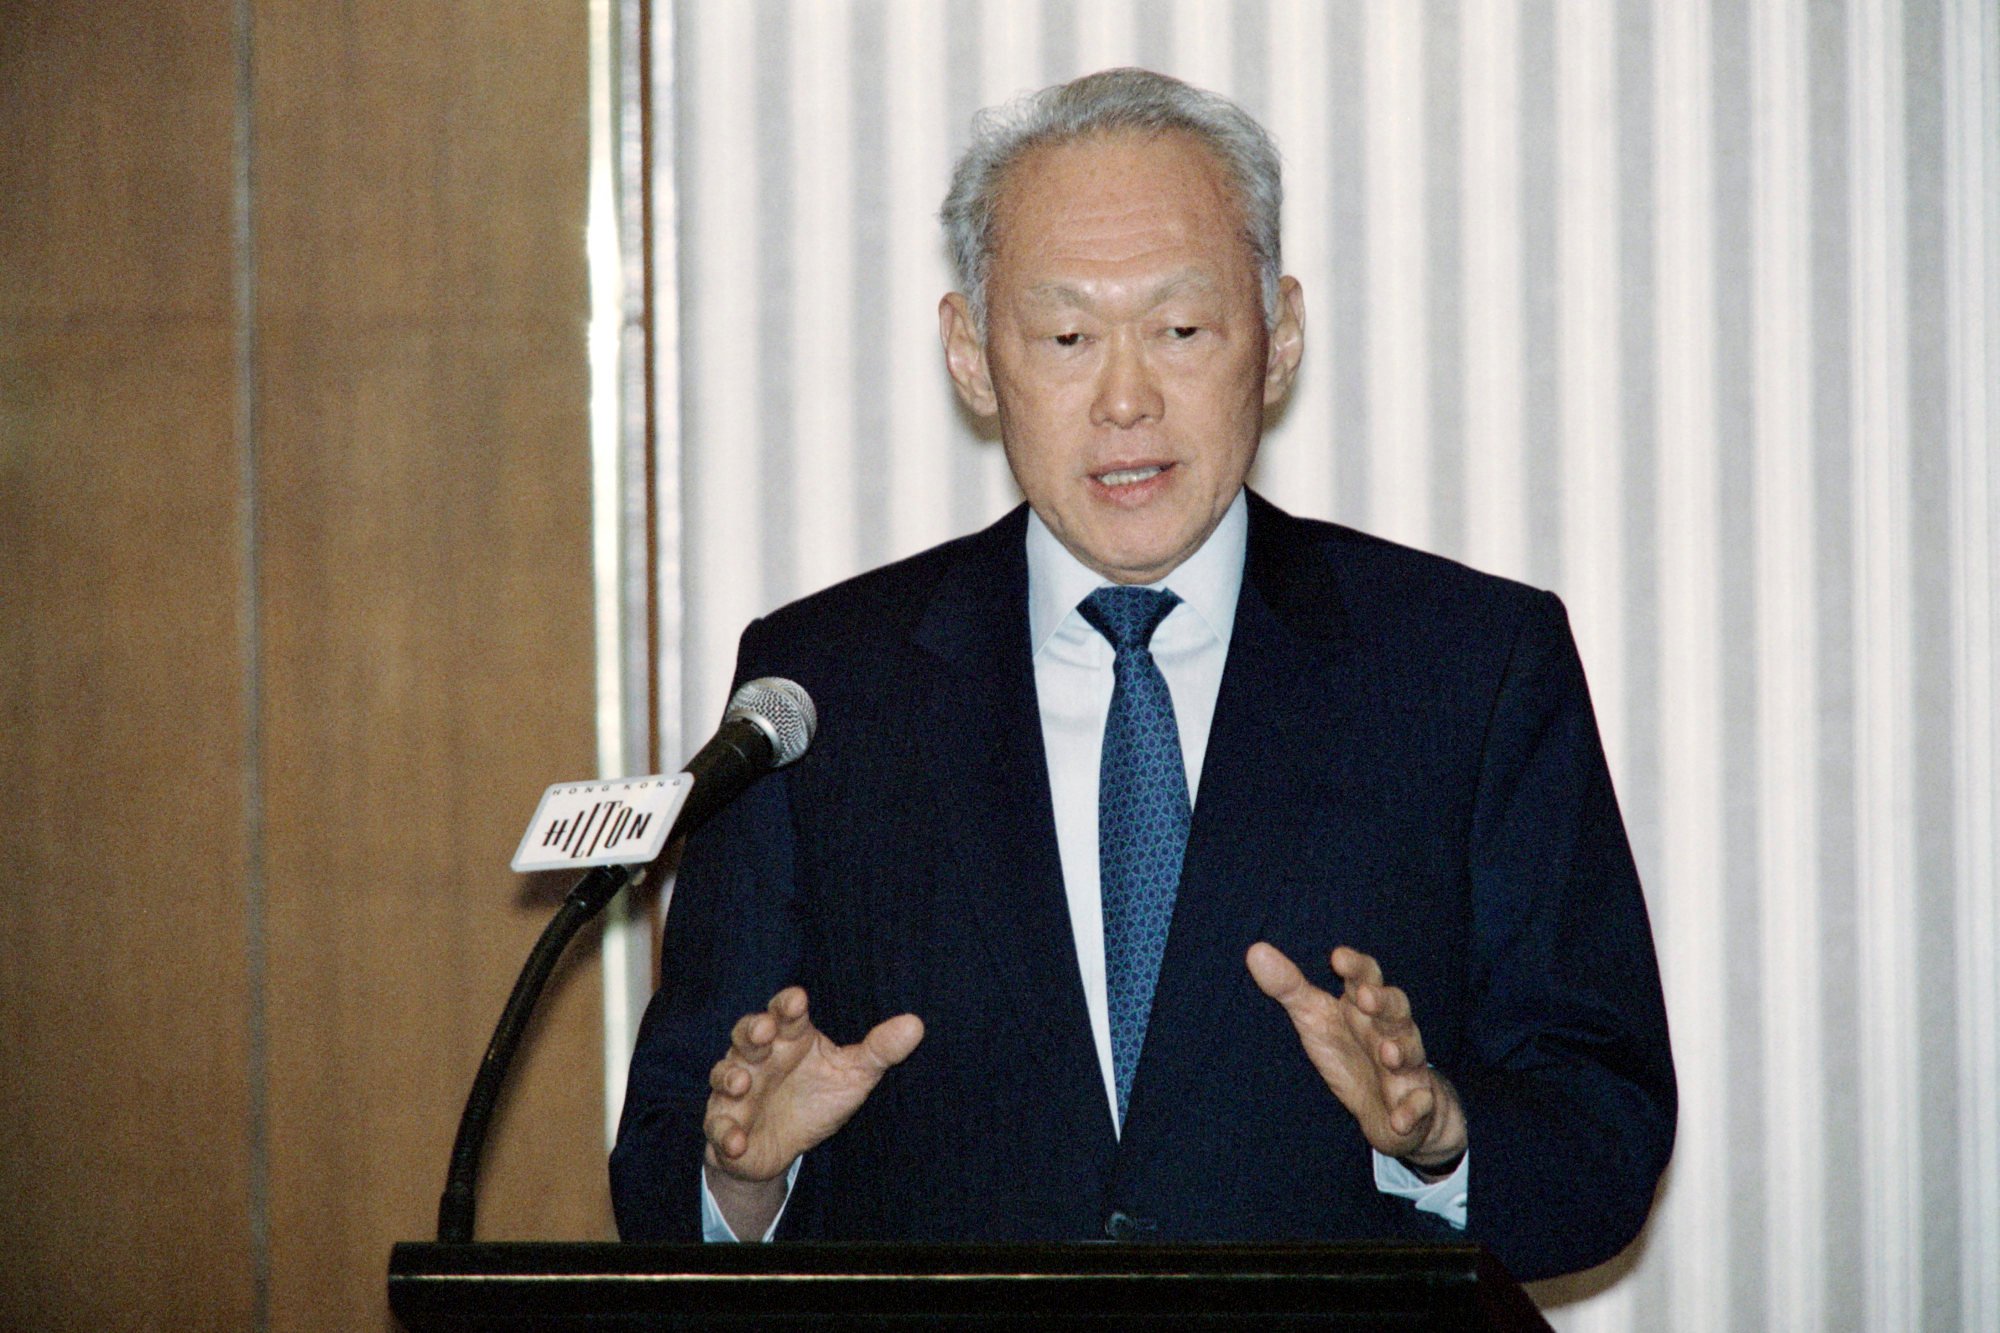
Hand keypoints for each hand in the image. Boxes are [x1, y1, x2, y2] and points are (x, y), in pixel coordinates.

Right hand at [703, 987, 923, 1185]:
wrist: (783, 1148)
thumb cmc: (818, 1098)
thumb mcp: (852, 1076)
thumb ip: (879, 1050)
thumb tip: (916, 1024)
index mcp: (789, 1039)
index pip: (784, 1014)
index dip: (787, 1006)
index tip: (797, 1001)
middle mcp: (757, 1059)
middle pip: (747, 1035)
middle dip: (752, 1031)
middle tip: (764, 1031)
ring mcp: (736, 1092)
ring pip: (723, 1074)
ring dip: (729, 1076)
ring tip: (742, 1082)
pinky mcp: (725, 1126)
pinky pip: (718, 1127)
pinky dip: (724, 1133)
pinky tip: (736, 1141)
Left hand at [1246, 943, 1466, 1172]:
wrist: (1391, 1103)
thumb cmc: (1349, 1048)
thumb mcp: (1315, 1018)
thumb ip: (1289, 986)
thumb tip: (1255, 950)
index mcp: (1365, 1008)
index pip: (1366, 978)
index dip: (1355, 967)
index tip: (1337, 957)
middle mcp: (1391, 1032)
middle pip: (1396, 1010)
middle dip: (1384, 1002)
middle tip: (1364, 997)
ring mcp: (1407, 1068)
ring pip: (1412, 1053)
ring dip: (1402, 1052)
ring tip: (1388, 1053)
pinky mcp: (1415, 1104)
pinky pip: (1419, 1106)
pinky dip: (1413, 1111)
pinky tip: (1400, 1119)